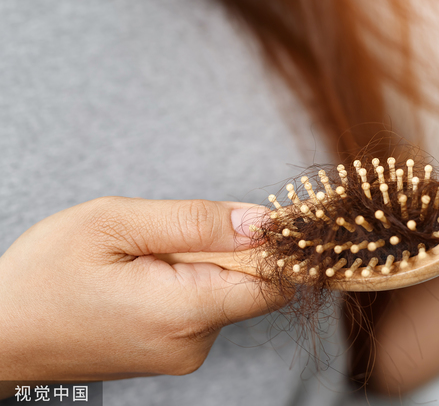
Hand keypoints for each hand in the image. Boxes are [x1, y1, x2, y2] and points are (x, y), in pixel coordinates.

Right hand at [0, 197, 278, 380]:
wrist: (2, 334)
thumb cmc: (46, 274)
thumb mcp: (117, 223)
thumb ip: (198, 222)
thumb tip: (263, 223)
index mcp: (184, 312)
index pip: (275, 285)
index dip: (277, 247)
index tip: (255, 219)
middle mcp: (194, 344)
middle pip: (250, 284)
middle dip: (225, 248)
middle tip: (164, 237)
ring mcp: (184, 354)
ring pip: (226, 292)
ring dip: (200, 264)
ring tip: (142, 260)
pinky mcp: (174, 353)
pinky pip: (203, 307)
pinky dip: (187, 283)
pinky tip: (142, 278)